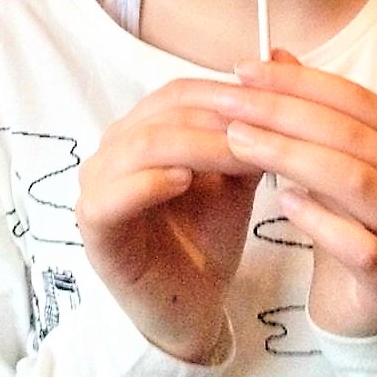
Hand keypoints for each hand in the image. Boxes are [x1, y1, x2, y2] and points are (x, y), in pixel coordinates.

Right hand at [75, 80, 261, 361]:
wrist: (189, 309)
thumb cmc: (204, 239)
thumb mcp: (235, 179)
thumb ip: (250, 131)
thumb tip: (284, 66)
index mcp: (141, 131)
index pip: (178, 93)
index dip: (225, 92)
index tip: (277, 102)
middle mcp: (113, 150)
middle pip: (161, 113)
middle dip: (217, 116)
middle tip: (266, 127)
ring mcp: (96, 185)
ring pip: (141, 145)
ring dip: (194, 145)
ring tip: (238, 153)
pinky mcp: (92, 225)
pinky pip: (112, 194)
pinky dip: (148, 182)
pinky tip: (184, 182)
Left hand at [225, 50, 376, 335]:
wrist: (365, 305)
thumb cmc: (345, 220)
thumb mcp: (327, 159)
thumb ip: (308, 109)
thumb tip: (274, 53)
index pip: (357, 100)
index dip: (298, 81)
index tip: (242, 70)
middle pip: (353, 137)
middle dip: (284, 114)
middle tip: (229, 104)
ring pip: (356, 184)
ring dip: (290, 157)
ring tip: (239, 143)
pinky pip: (360, 246)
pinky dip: (318, 220)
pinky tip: (281, 202)